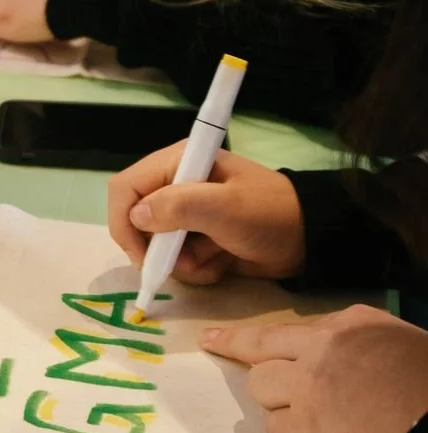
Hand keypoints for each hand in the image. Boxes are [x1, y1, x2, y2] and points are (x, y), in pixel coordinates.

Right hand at [108, 144, 304, 283]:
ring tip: (213, 261)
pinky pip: (177, 259)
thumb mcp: (226, 208)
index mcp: (178, 163)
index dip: (124, 222)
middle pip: (136, 221)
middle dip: (156, 250)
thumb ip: (179, 207)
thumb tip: (137, 216)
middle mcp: (177, 185)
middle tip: (182, 265)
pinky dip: (195, 268)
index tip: (140, 255)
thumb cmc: (270, 215)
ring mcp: (188, 213)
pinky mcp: (198, 237)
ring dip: (180, 263)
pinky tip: (220, 264)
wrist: (309, 240)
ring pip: (156, 246)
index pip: (126, 188)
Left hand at [203, 305, 427, 432]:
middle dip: (232, 343)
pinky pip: (275, 428)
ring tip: (304, 416)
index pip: (297, 327)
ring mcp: (309, 385)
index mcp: (352, 323)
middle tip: (211, 341)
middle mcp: (322, 346)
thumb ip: (362, 345)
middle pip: (260, 343)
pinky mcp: (307, 428)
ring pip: (260, 385)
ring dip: (275, 400)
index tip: (251, 336)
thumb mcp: (400, 344)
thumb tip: (344, 359)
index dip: (275, 338)